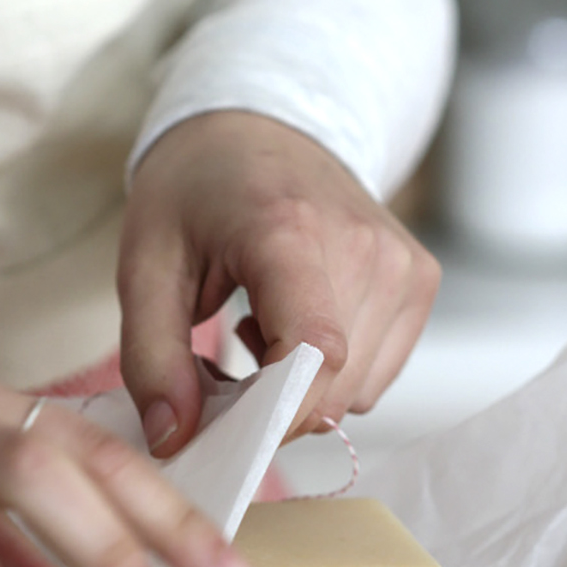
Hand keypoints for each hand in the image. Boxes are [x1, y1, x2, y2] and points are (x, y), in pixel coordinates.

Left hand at [118, 111, 440, 457]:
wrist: (259, 126)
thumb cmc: (197, 189)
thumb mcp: (144, 265)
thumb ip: (152, 358)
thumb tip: (175, 440)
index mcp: (290, 230)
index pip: (313, 350)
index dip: (273, 413)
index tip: (223, 429)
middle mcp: (364, 245)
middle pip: (333, 386)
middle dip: (268, 409)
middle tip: (217, 374)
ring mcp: (403, 263)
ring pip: (356, 392)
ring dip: (300, 392)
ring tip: (257, 333)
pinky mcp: (421, 279)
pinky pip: (377, 376)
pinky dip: (332, 375)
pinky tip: (293, 325)